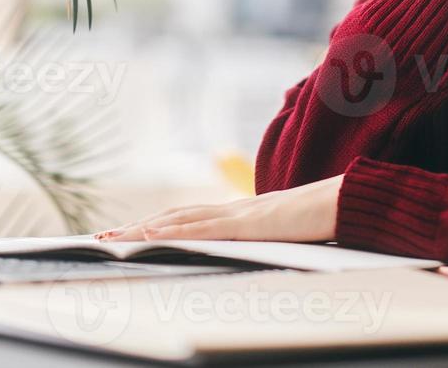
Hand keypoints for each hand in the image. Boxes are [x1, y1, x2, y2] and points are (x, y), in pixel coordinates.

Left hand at [93, 174, 343, 242]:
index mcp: (243, 214)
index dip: (157, 225)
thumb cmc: (325, 217)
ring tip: (111, 240)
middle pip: (175, 218)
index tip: (128, 234)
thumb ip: (270, 238)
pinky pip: (201, 230)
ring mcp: (239, 215)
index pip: (190, 219)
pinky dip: (171, 233)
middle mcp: (234, 210)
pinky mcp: (247, 224)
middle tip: (101, 239)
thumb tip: (263, 247)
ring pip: (179, 221)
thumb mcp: (291, 233)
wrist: (347, 201)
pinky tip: (148, 238)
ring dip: (141, 230)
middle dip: (136, 228)